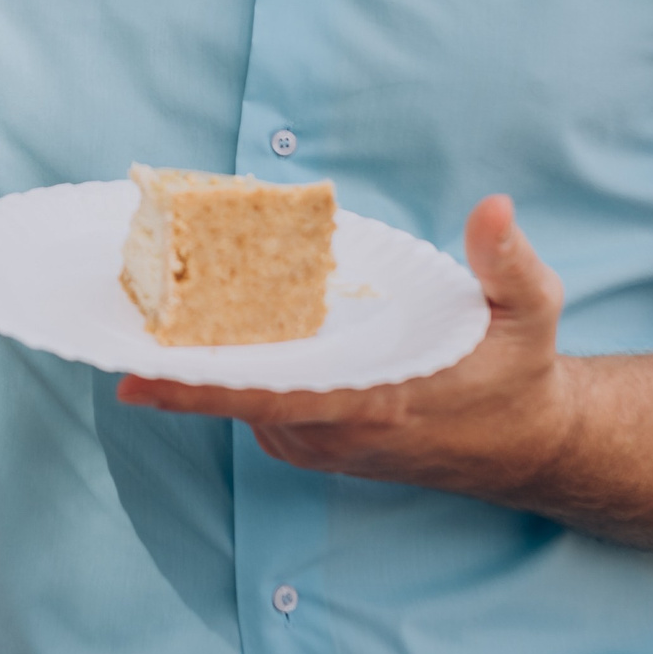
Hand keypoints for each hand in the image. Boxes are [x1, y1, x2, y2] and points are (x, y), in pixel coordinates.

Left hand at [117, 196, 582, 501]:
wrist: (526, 446)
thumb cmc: (520, 374)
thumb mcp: (533, 312)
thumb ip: (510, 261)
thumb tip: (492, 207)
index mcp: (376, 404)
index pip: (270, 400)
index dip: (199, 392)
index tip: (135, 381)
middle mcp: (336, 434)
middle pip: (236, 400)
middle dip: (175, 365)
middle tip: (120, 317)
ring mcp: (323, 445)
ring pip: (242, 404)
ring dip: (201, 365)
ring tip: (158, 303)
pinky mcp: (317, 442)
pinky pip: (258, 407)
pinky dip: (231, 375)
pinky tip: (211, 330)